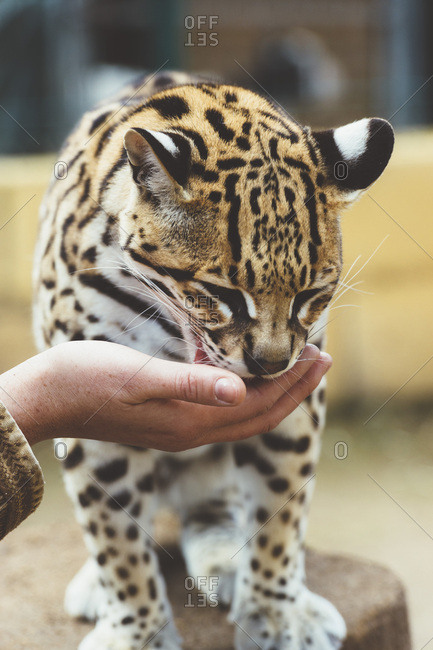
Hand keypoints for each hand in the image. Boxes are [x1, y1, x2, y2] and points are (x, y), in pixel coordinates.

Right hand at [0, 341, 330, 451]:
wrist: (49, 398)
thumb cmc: (88, 380)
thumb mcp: (139, 376)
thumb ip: (190, 384)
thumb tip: (240, 391)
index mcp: (190, 423)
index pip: (258, 405)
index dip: (292, 383)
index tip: (319, 355)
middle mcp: (191, 432)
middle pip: (257, 415)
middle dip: (293, 389)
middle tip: (319, 358)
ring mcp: (179, 429)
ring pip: (241, 415)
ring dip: (272, 391)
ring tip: (293, 366)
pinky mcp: (167, 419)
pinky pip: (220, 411)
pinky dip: (243, 392)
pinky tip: (243, 373)